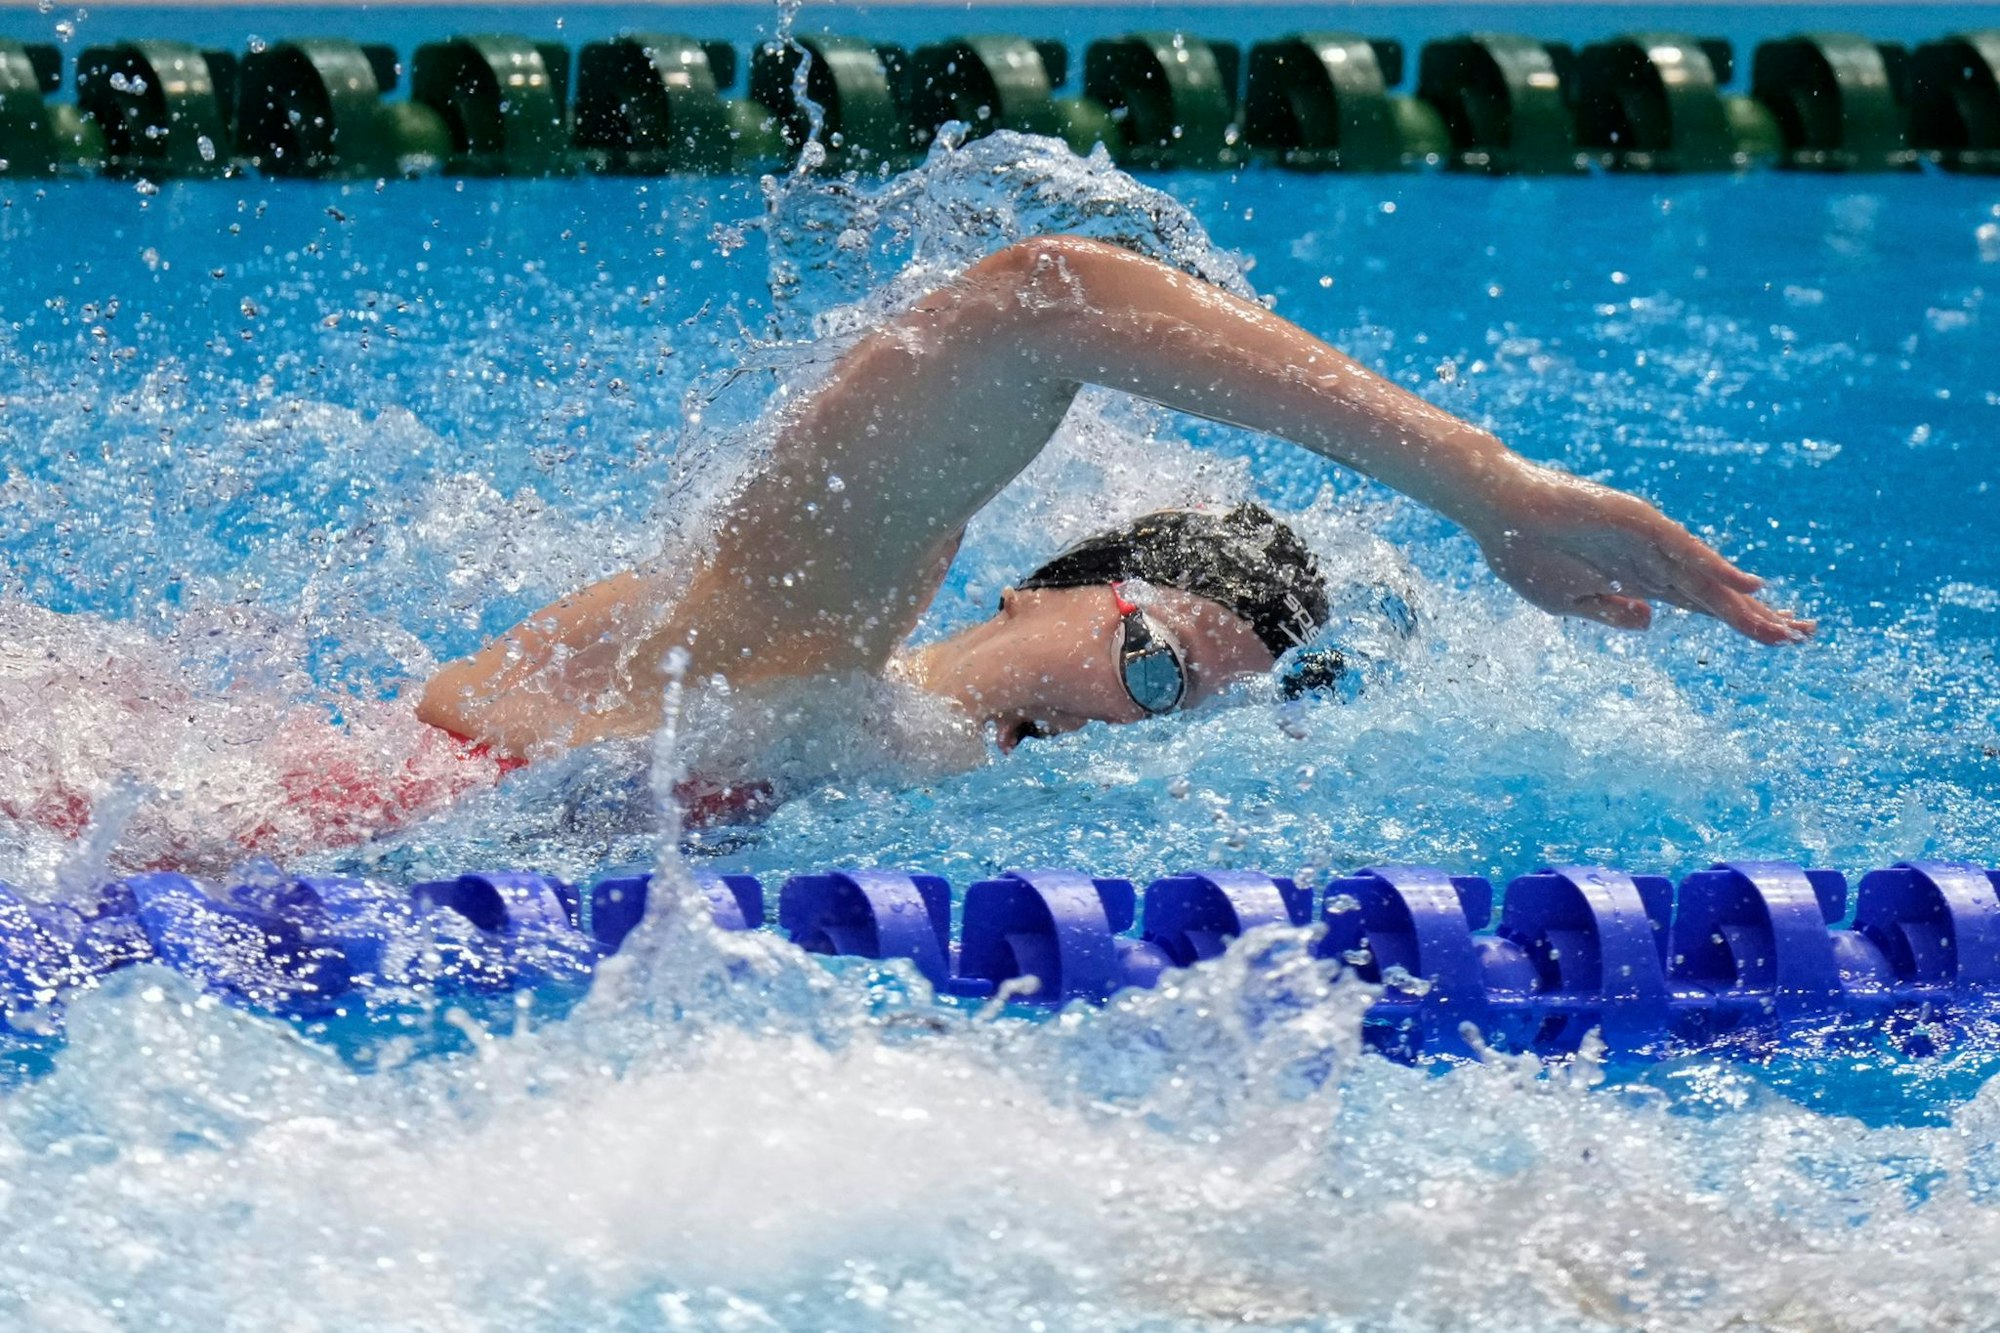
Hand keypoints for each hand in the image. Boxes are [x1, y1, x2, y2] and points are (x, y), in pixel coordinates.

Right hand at [1467, 463, 1815, 644]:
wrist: (1495, 510)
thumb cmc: (1522, 553)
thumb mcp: (1567, 602)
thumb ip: (1611, 612)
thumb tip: (1653, 621)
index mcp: (1636, 580)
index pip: (1699, 604)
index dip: (1738, 621)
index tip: (1775, 639)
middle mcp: (1651, 560)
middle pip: (1714, 593)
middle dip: (1755, 617)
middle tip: (1801, 636)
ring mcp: (1647, 540)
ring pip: (1706, 578)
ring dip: (1745, 604)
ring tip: (1785, 627)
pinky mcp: (1637, 523)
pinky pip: (1684, 550)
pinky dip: (1716, 568)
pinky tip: (1747, 585)